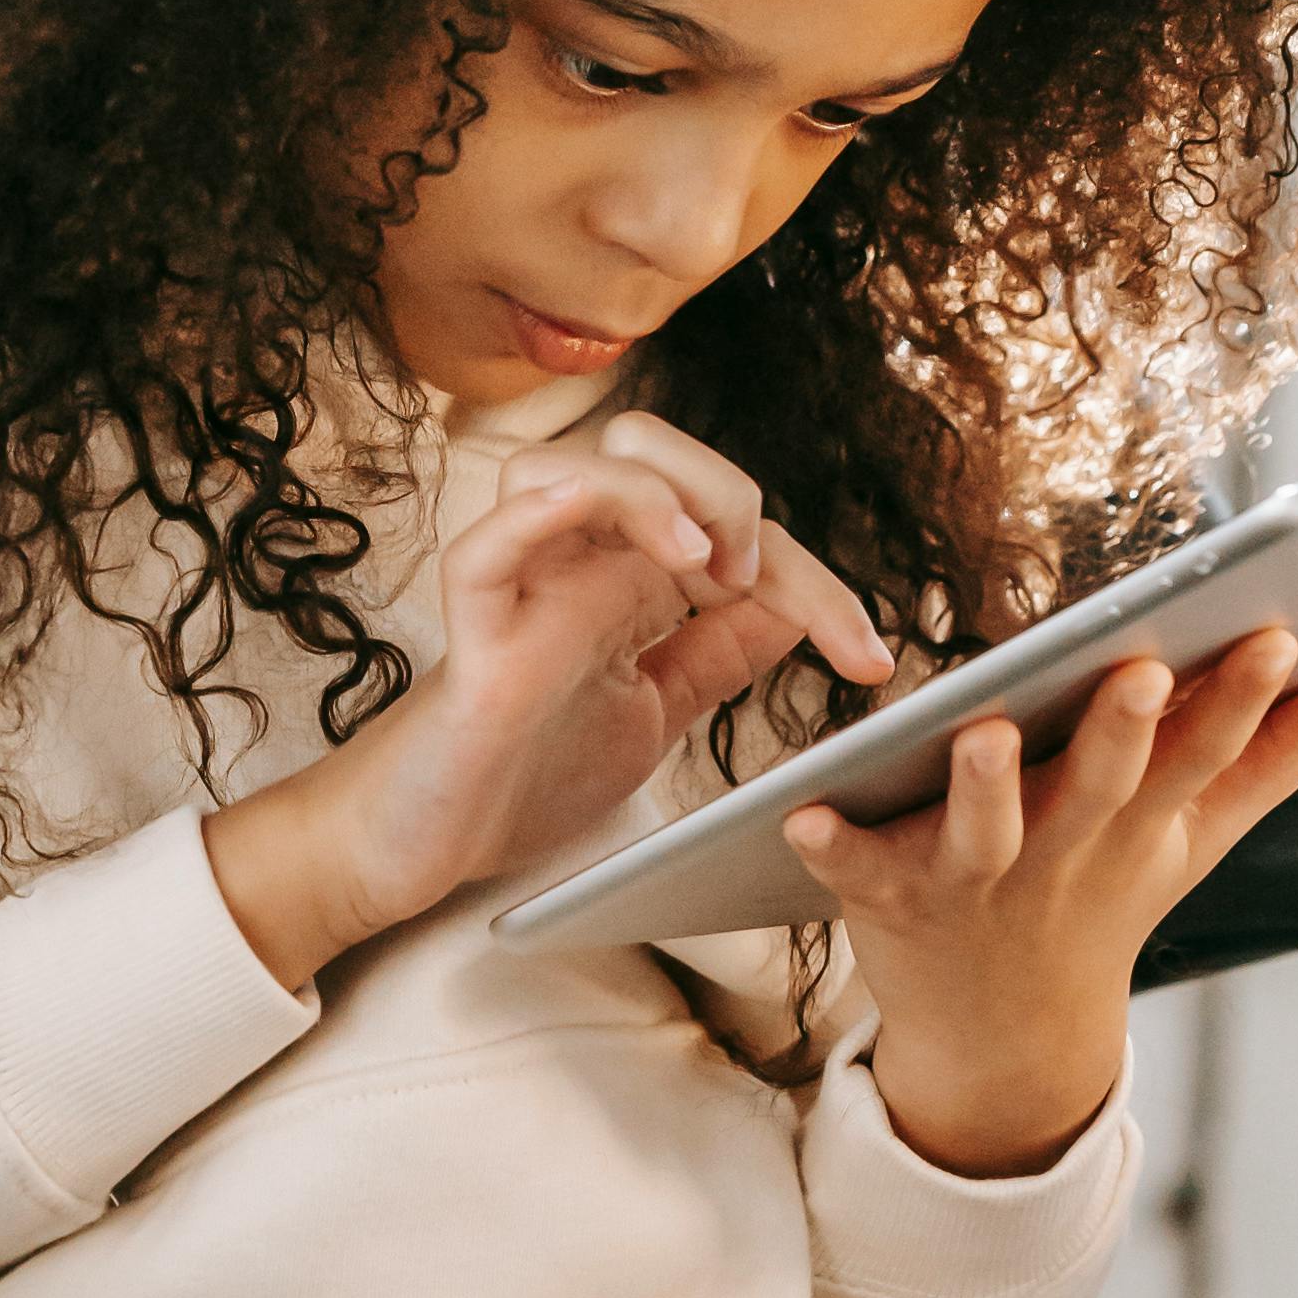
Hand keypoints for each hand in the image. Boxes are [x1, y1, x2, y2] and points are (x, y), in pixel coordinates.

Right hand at [205, 410, 892, 992]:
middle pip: (644, 447)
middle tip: (760, 584)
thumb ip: (713, 656)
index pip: (727, 529)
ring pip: (568, 466)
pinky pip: (489, 546)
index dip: (815, 580)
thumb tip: (792, 610)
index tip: (874, 661)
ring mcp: (520, 591)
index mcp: (623, 577)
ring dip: (650, 494)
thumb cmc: (524, 770)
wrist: (423, 850)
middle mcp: (572, 563)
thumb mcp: (652, 712)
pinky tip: (606, 532)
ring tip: (704, 565)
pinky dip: (543, 519)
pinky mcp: (472, 638)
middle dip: (726, 492)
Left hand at [788, 629, 1297, 1179]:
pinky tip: (798, 814)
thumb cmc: (1101, 894)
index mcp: (1140, 826)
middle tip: (1141, 667)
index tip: (1274, 631)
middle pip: (1099, 786)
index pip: (1200, 754)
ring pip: (983, 830)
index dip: (1241, 696)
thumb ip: (1278, 755)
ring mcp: (978, 881)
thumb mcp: (1193, 834)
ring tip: (986, 730)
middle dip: (1122, 730)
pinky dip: (830, 846)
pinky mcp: (890, 899)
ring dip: (985, 787)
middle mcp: (1065, 852)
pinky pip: (855, 868)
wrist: (1004, 1039)